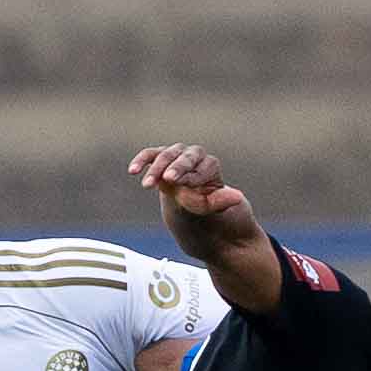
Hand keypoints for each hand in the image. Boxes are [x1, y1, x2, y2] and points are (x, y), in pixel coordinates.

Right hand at [126, 143, 243, 220]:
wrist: (197, 215)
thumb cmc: (208, 212)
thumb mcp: (214, 210)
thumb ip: (218, 203)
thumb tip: (236, 197)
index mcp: (211, 167)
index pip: (201, 169)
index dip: (193, 179)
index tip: (184, 191)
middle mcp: (195, 158)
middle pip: (186, 157)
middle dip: (177, 167)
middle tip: (168, 178)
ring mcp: (177, 157)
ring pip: (167, 155)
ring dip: (156, 169)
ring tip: (147, 184)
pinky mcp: (160, 160)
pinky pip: (150, 156)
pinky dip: (142, 161)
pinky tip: (133, 170)